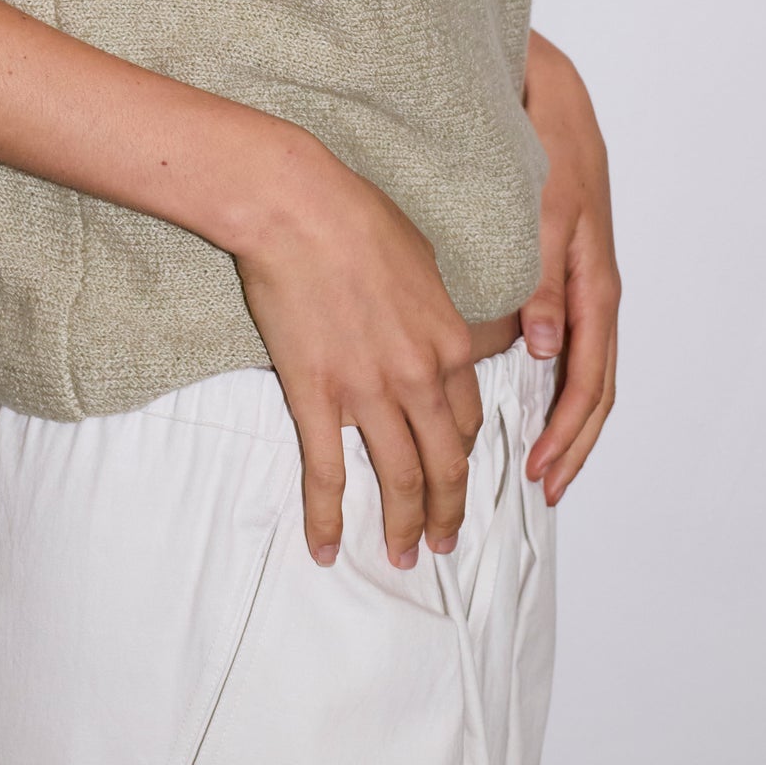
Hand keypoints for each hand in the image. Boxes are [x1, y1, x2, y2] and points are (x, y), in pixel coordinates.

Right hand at [233, 143, 485, 571]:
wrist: (299, 207)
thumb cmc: (358, 217)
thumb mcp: (423, 259)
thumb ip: (434, 308)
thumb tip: (433, 325)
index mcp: (451, 343)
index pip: (467, 419)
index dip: (462, 456)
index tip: (454, 477)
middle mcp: (420, 377)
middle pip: (445, 463)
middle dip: (446, 511)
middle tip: (441, 544)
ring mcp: (368, 392)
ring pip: (399, 478)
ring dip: (402, 525)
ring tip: (401, 557)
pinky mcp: (317, 396)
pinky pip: (328, 473)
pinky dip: (328, 518)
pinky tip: (325, 548)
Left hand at [518, 31, 620, 503]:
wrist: (551, 95)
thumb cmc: (547, 148)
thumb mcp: (543, 214)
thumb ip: (542, 283)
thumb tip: (545, 352)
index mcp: (594, 284)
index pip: (589, 378)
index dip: (566, 431)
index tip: (538, 472)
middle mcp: (594, 291)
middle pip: (595, 386)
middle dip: (572, 442)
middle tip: (543, 488)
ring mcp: (582, 282)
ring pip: (585, 368)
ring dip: (565, 418)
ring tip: (540, 460)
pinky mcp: (565, 269)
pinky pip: (570, 340)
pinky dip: (556, 379)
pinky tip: (530, 394)